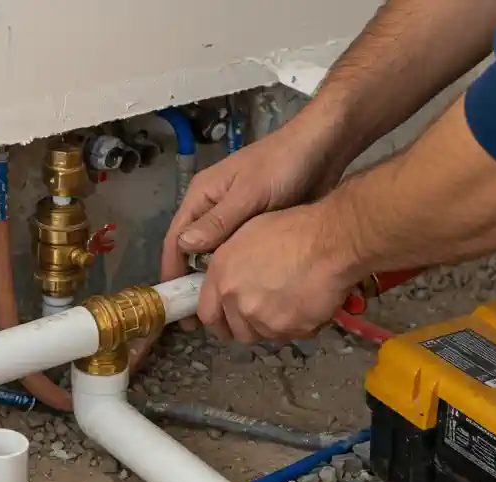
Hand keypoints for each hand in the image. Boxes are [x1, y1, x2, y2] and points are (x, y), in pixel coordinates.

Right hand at [160, 119, 347, 323]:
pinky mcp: (257, 226)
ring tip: (221, 314)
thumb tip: (185, 247)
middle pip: (194, 251)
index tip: (174, 303)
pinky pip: (240, 254)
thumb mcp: (249, 193)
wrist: (322, 148)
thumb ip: (218, 221)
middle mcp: (213, 209)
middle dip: (194, 284)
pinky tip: (244, 296)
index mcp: (203, 197)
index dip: (173, 271)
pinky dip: (238, 274)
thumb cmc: (281, 166)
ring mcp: (235, 218)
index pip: (177, 239)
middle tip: (198, 319)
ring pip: (218, 256)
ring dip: (216, 282)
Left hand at [197, 201, 361, 342]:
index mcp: (222, 276)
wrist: (330, 242)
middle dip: (248, 325)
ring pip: (264, 335)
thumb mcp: (246, 235)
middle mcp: (238, 302)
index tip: (226, 321)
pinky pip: (292, 335)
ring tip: (290, 303)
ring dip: (273, 326)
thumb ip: (230, 265)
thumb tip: (229, 282)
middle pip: (237, 331)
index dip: (218, 320)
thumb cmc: (291, 228)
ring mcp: (264, 320)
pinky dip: (299, 325)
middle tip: (266, 311)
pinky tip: (309, 303)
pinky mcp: (291, 330)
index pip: (207, 314)